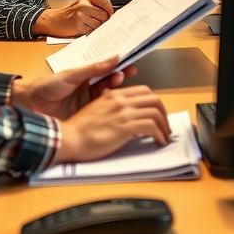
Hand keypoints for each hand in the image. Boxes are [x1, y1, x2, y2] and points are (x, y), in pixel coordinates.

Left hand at [11, 56, 137, 119]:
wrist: (29, 106)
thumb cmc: (46, 86)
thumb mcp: (71, 75)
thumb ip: (94, 68)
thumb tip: (115, 57)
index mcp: (85, 75)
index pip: (107, 69)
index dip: (119, 66)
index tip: (130, 64)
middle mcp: (89, 87)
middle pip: (110, 81)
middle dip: (120, 77)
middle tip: (126, 73)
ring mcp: (88, 102)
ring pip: (108, 95)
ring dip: (115, 90)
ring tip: (118, 84)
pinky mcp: (87, 115)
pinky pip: (102, 110)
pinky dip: (110, 106)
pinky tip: (114, 103)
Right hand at [33, 0, 108, 38]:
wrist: (53, 20)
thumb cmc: (69, 14)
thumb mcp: (82, 4)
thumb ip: (96, 6)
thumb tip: (111, 14)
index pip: (106, 3)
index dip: (110, 11)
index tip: (110, 16)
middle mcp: (84, 4)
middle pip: (104, 15)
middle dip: (102, 21)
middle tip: (94, 22)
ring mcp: (80, 15)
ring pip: (98, 24)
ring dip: (94, 27)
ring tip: (86, 25)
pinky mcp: (77, 25)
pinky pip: (90, 31)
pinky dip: (88, 32)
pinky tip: (81, 28)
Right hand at [55, 85, 170, 164]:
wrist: (69, 138)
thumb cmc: (79, 129)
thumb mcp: (97, 108)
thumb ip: (111, 106)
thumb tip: (123, 113)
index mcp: (114, 94)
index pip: (144, 91)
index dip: (155, 102)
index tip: (158, 113)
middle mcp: (121, 100)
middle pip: (154, 99)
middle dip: (164, 113)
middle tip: (165, 125)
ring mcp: (123, 113)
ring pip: (155, 112)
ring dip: (164, 125)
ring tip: (164, 136)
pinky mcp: (125, 127)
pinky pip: (151, 126)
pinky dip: (159, 134)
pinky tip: (159, 141)